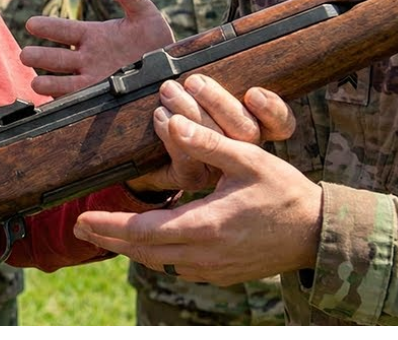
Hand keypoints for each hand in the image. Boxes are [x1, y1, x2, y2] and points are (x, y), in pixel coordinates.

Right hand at [21, 0, 172, 97]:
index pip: (64, 30)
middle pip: (58, 58)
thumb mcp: (142, 11)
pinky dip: (65, 104)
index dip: (48, 27)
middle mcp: (88, 59)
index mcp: (93, 36)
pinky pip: (78, 103)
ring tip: (35, 82)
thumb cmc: (155, 39)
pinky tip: (53, 106)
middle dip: (41, 57)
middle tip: (25, 55)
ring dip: (49, 83)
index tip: (31, 24)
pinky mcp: (101, 99)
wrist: (172, 71)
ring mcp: (93, 81)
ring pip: (63, 82)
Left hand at [72, 86, 321, 284]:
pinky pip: (177, 267)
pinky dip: (155, 255)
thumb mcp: (247, 159)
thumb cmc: (284, 192)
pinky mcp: (221, 273)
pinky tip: (149, 241)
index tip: (83, 217)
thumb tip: (173, 125)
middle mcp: (204, 255)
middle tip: (82, 226)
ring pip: (158, 263)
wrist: (315, 233)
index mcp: (206, 226)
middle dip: (110, 238)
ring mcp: (212, 269)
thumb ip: (208, 143)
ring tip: (108, 231)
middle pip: (143, 252)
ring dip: (130, 248)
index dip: (110, 225)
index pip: (144, 232)